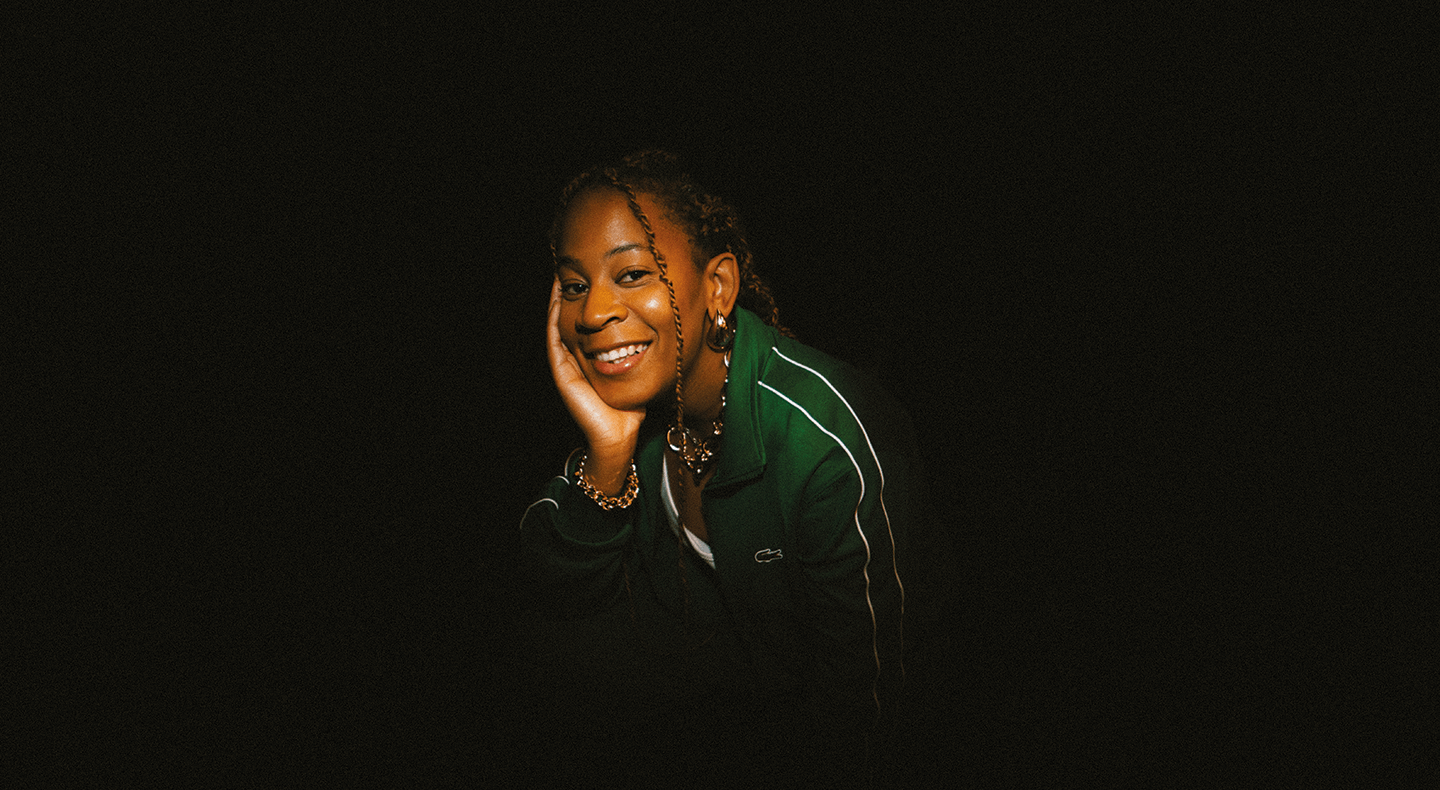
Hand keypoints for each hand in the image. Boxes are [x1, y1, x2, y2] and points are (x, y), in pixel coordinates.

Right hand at [548, 278, 645, 490]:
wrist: (620, 437)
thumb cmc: (632, 408)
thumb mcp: (640, 371)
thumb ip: (643, 351)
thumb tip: (663, 329)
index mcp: (591, 357)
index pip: (586, 320)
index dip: (587, 297)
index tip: (594, 273)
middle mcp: (576, 358)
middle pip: (570, 318)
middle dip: (571, 293)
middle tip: (572, 265)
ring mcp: (566, 366)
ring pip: (558, 324)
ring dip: (558, 300)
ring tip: (560, 273)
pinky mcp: (563, 374)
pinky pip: (555, 340)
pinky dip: (554, 318)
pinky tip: (557, 298)